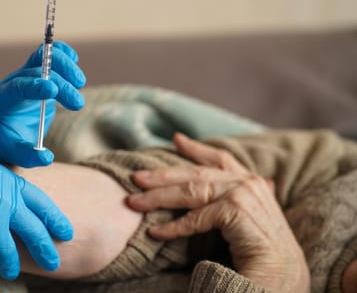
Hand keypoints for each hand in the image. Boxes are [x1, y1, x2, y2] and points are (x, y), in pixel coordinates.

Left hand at [0, 41, 85, 166]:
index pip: (17, 87)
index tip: (53, 90)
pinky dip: (61, 52)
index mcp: (2, 101)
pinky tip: (74, 58)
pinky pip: (48, 55)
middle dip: (60, 85)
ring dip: (64, 65)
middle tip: (78, 104)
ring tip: (80, 83)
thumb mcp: (13, 154)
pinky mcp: (39, 73)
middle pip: (36, 72)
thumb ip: (28, 156)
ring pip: (43, 57)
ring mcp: (26, 74)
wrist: (1, 129)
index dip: (34, 86)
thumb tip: (47, 158)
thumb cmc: (6, 143)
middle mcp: (13, 82)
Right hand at [0, 124, 73, 278]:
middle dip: (45, 250)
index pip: (42, 204)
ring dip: (9, 264)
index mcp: (11, 184)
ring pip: (7, 251)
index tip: (67, 233)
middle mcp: (6, 204)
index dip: (55, 219)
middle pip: (33, 232)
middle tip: (54, 264)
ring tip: (11, 273)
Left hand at [127, 133, 309, 292]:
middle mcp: (247, 182)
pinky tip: (155, 232)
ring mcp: (243, 193)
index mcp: (251, 181)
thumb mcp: (247, 217)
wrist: (284, 278)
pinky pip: (195, 218)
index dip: (196, 149)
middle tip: (136, 177)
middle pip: (196, 173)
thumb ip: (232, 199)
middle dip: (162, 175)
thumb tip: (210, 188)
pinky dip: (172, 227)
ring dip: (157, 197)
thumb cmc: (263, 253)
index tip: (176, 139)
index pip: (219, 158)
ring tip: (134, 202)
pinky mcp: (236, 210)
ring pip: (190, 191)